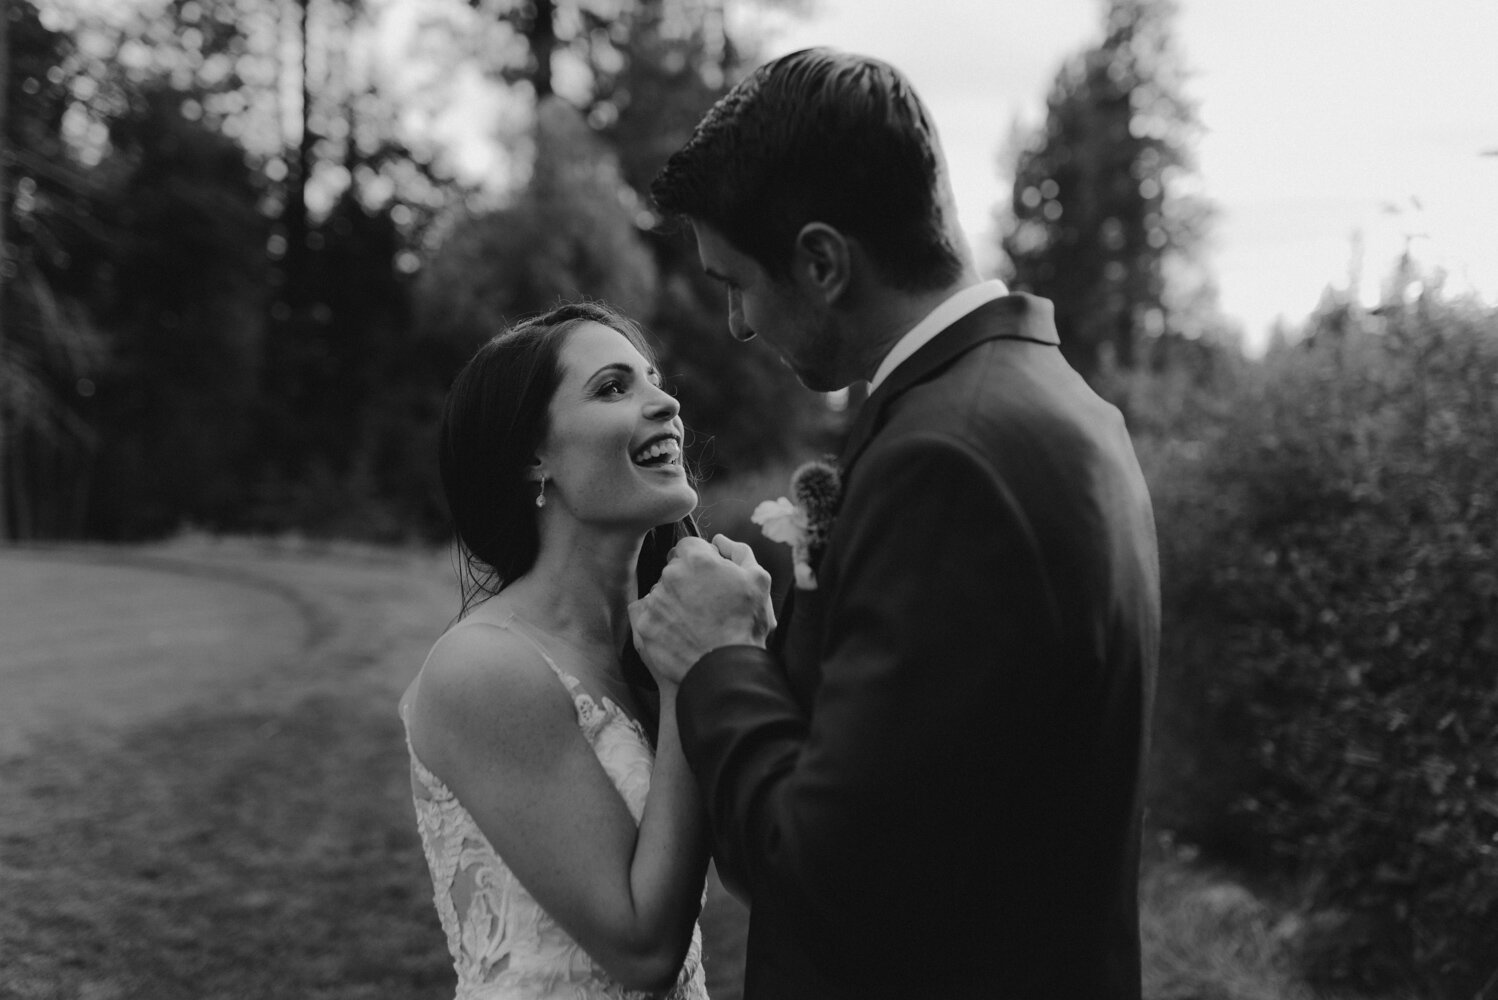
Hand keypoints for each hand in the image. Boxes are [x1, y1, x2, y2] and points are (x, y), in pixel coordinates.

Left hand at [629, 535, 775, 685]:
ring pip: (660, 591)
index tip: (709, 577)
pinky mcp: (644, 625)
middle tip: (704, 602)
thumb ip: (739, 552)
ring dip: (672, 600)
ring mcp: (655, 601)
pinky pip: (647, 613)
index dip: (700, 560)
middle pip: (673, 568)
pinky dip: (660, 620)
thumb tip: (718, 541)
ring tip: (693, 621)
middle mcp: (671, 575)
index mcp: (697, 559)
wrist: (726, 667)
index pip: (688, 547)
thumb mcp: (758, 579)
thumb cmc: (746, 622)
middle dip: (686, 579)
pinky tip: (679, 632)